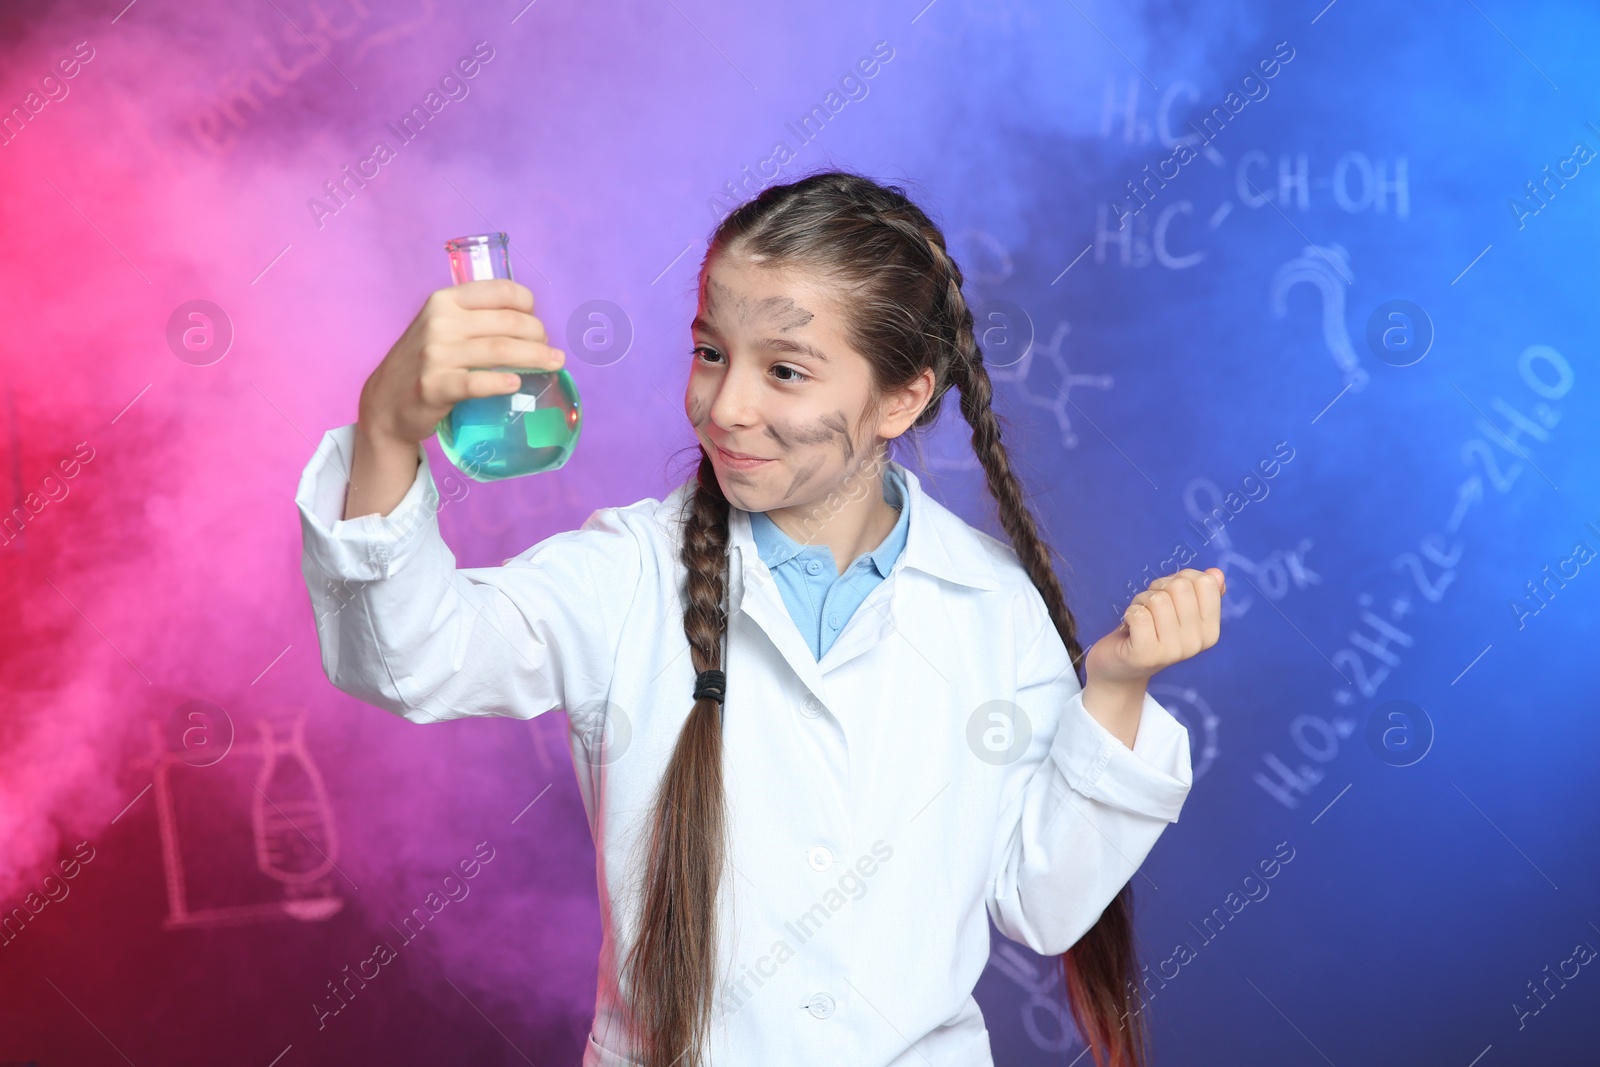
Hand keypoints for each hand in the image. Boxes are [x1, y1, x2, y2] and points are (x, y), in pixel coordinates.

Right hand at [356, 278, 564, 447]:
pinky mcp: (434, 386)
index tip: (537, 321)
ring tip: (554, 365)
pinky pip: (475, 383)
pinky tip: (516, 385)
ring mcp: (435, 355)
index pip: (501, 291)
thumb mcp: (441, 326)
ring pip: (500, 351)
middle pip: (509, 323)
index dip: (529, 305)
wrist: (385, 401)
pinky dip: (500, 383)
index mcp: (445, 301)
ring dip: (535, 358)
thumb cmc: (425, 362)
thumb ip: (474, 318)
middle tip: (551, 352)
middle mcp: (440, 322)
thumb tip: (528, 323)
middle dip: (539, 336)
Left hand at [1085, 567, 1226, 690]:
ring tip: (1140, 618)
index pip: (1205, 582)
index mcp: (1210, 630)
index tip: (1169, 594)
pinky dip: (1130, 613)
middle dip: (1159, 588)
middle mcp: (1196, 643)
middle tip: (1151, 607)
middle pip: (1180, 587)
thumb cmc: (1151, 630)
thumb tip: (1217, 574)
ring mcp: (1172, 651)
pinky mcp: (1145, 655)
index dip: (1180, 578)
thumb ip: (1199, 591)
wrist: (1122, 668)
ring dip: (1142, 602)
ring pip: (1158, 600)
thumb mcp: (1178, 609)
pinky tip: (1129, 626)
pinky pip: (1139, 615)